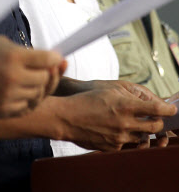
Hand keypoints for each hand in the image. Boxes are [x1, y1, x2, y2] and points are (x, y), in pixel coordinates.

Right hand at [0, 36, 64, 117]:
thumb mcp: (1, 43)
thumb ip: (24, 51)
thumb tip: (49, 59)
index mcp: (13, 56)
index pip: (48, 59)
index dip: (54, 58)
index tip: (55, 57)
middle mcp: (12, 77)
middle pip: (44, 78)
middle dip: (44, 73)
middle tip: (39, 69)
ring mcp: (8, 96)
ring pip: (36, 94)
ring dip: (34, 86)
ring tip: (25, 78)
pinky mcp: (3, 110)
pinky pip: (25, 107)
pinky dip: (25, 100)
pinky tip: (18, 90)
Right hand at [47, 87, 175, 151]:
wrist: (67, 118)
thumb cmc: (87, 99)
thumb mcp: (110, 89)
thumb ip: (131, 96)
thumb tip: (148, 101)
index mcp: (125, 106)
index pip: (156, 109)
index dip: (167, 109)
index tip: (172, 109)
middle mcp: (125, 123)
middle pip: (154, 127)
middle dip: (158, 122)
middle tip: (156, 117)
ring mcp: (119, 138)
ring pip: (143, 138)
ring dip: (143, 131)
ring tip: (135, 123)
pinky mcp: (113, 148)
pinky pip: (128, 144)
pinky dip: (127, 137)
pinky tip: (118, 128)